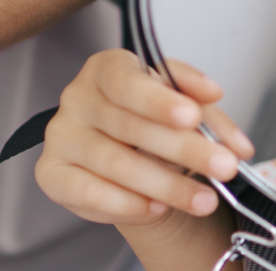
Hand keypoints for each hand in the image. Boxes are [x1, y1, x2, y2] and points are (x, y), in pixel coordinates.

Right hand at [34, 50, 253, 229]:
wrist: (127, 152)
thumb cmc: (150, 116)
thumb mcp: (182, 99)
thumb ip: (202, 102)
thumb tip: (217, 102)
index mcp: (106, 67)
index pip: (128, 81)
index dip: (159, 100)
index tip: (191, 117)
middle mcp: (78, 97)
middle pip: (129, 126)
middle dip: (184, 150)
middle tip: (223, 166)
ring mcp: (61, 135)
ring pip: (115, 164)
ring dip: (166, 185)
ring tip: (202, 197)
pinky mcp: (52, 174)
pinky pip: (89, 194)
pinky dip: (127, 204)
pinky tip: (158, 207)